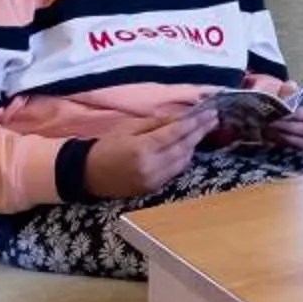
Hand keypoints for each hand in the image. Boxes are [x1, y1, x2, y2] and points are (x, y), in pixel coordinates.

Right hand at [80, 100, 216, 198]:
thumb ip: (155, 122)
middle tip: (214, 118)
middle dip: (200, 132)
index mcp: (142, 149)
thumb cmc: (107, 146)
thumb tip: (180, 116)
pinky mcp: (154, 189)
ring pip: (183, 161)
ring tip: (203, 129)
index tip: (209, 112)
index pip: (176, 133)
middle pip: (184, 147)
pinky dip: (183, 158)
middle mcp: (151, 167)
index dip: (195, 122)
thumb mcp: (128, 127)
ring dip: (194, 145)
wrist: (88, 174)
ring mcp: (154, 180)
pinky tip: (188, 147)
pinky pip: (175, 171)